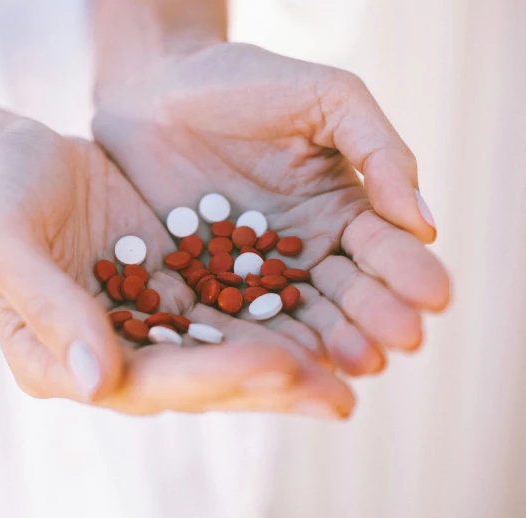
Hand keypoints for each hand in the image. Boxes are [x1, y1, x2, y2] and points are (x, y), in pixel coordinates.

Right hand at [0, 119, 353, 416]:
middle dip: (268, 387)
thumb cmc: (0, 197)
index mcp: (64, 360)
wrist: (20, 157)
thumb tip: (99, 385)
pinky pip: (234, 307)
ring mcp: (150, 323)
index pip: (145, 381)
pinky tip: (330, 316)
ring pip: (227, 352)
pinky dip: (280, 315)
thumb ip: (49, 309)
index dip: (210, 378)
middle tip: (339, 396)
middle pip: (199, 381)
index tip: (276, 365)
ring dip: (291, 362)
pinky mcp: (178, 287)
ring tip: (356, 369)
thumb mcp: (5, 244)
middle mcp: (114, 355)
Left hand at [93, 43, 450, 375]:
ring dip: (329, 341)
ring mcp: (253, 272)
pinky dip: (256, 339)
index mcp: (342, 209)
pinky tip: (279, 360)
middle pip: (346, 293)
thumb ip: (378, 151)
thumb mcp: (327, 99)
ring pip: (296, 315)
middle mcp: (303, 250)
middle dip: (376, 317)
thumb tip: (425, 223)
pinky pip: (232, 314)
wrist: (158, 87)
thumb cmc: (246, 81)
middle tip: (401, 343)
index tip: (433, 297)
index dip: (407, 272)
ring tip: (354, 363)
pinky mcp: (203, 282)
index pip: (382, 248)